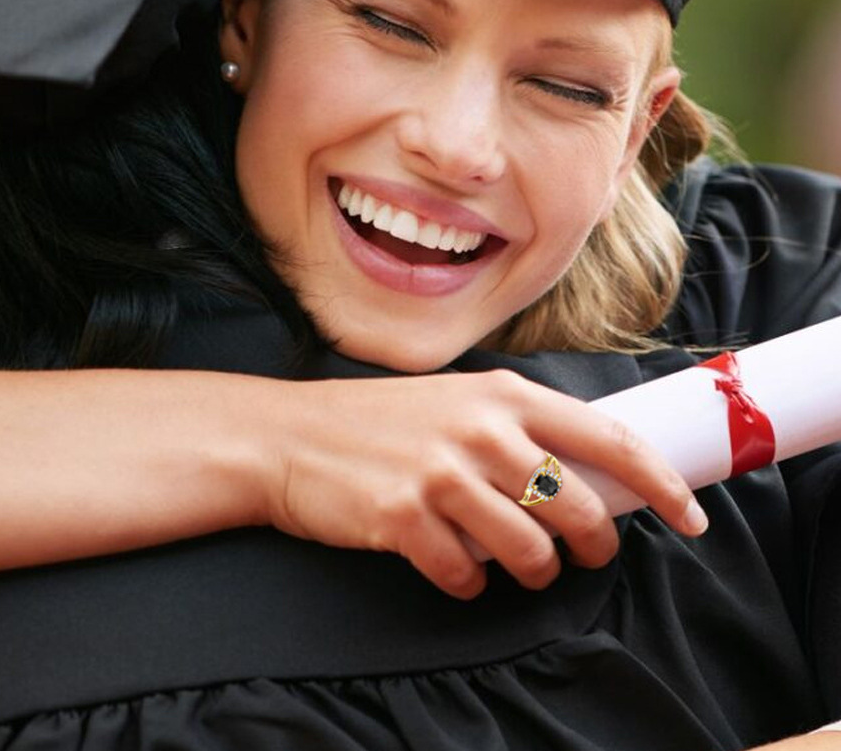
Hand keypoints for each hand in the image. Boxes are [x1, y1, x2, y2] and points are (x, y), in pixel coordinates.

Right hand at [262, 369, 706, 598]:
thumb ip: (516, 425)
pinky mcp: (404, 517)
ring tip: (515, 566)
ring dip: (532, 572)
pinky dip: (467, 582)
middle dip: (593, 546)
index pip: (607, 438)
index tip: (690, 517)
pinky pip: (466, 576)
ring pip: (530, 551)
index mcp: (501, 395)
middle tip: (582, 556)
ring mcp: (440, 474)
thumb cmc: (379, 421)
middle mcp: (478, 430)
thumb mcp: (455, 400)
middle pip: (577, 507)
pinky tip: (451, 566)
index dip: (660, 483)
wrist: (288, 436)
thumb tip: (587, 473)